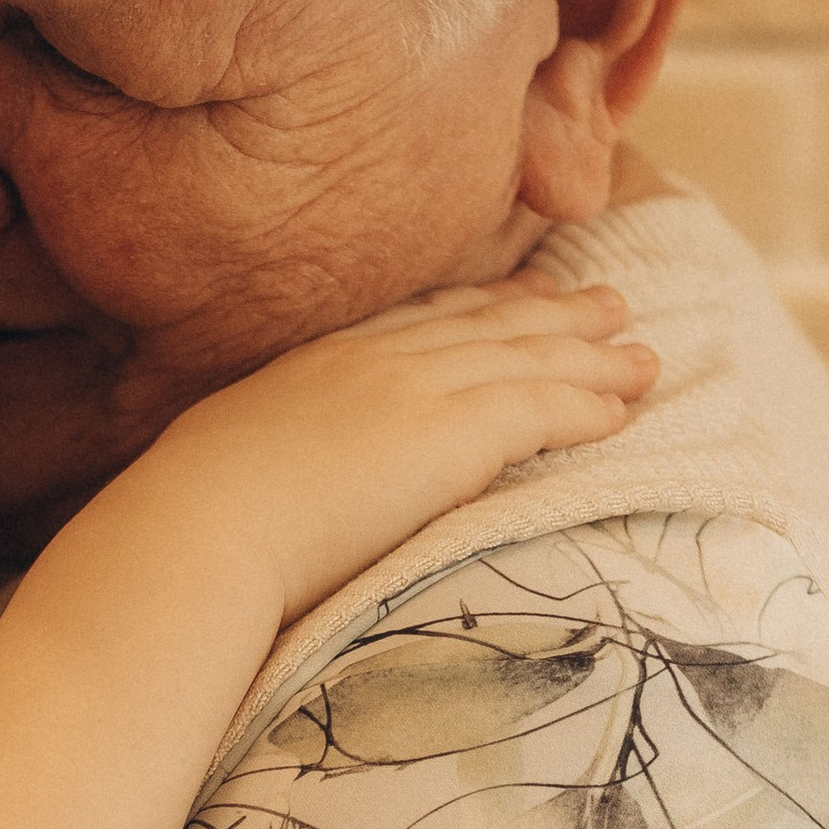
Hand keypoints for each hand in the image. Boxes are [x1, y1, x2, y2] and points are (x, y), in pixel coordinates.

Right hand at [134, 274, 657, 628]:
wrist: (194, 534)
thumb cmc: (186, 527)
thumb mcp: (218, 468)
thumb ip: (261, 461)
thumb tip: (257, 492)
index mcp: (314, 364)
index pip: (412, 322)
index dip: (474, 306)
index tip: (515, 294)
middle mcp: (371, 360)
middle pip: (482, 324)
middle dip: (549, 314)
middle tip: (604, 303)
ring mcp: (412, 390)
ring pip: (526, 358)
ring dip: (591, 356)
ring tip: (642, 356)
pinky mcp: (449, 433)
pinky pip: (540, 407)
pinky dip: (588, 403)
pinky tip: (625, 409)